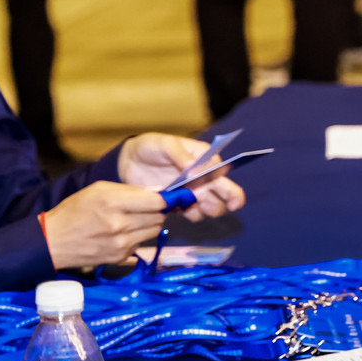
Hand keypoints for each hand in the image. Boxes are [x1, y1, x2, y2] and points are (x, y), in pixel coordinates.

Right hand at [41, 181, 169, 267]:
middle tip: (145, 209)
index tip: (158, 198)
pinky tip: (123, 234)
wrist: (52, 242)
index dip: (161, 199)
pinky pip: (142, 244)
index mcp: (113, 202)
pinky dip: (138, 238)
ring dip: (149, 225)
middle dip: (156, 212)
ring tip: (133, 220)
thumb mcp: (99, 190)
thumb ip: (130, 189)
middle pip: (159, 217)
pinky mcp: (119, 257)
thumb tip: (158, 191)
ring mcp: (120, 243)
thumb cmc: (75, 211)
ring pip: (154, 231)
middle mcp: (119, 224)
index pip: (157, 202)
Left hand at [117, 133, 245, 221]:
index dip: (222, 179)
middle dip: (232, 200)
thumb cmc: (151, 147)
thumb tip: (195, 172)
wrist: (129, 162)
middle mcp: (204, 176)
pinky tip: (177, 209)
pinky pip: (193, 214)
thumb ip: (180, 155)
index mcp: (205, 157)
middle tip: (229, 206)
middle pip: (227, 191)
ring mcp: (194, 192)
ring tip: (190, 205)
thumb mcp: (165, 144)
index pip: (221, 170)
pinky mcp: (181, 204)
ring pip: (213, 206)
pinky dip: (189, 215)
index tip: (207, 184)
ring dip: (207, 210)